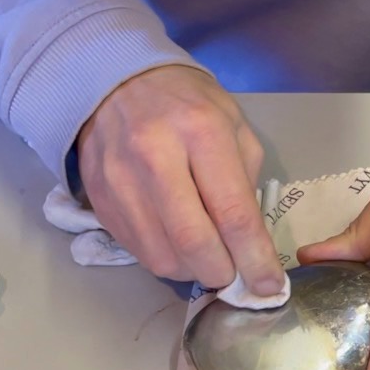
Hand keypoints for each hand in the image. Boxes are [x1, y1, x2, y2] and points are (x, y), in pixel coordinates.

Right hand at [77, 65, 283, 294]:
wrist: (116, 83)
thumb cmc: (187, 104)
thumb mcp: (233, 126)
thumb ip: (246, 184)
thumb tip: (251, 245)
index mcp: (200, 132)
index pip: (232, 213)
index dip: (255, 258)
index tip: (269, 286)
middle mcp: (155, 156)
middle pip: (193, 242)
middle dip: (222, 273)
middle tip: (235, 276)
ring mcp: (120, 180)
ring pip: (162, 256)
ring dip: (193, 272)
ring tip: (206, 259)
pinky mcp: (100, 200)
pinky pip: (138, 251)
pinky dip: (166, 259)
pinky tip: (177, 245)